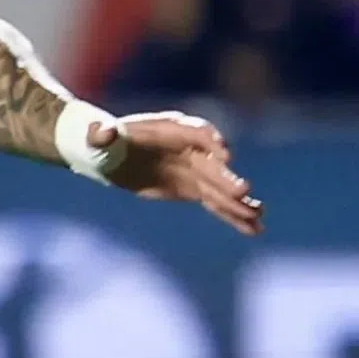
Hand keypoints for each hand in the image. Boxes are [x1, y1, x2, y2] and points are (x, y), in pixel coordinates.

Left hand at [98, 109, 265, 235]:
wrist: (110, 155)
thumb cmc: (105, 140)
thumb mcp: (99, 137)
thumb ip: (102, 134)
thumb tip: (100, 132)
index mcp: (172, 128)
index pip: (198, 132)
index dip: (211, 142)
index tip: (224, 154)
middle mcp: (191, 148)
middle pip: (214, 163)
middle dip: (228, 178)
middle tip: (244, 192)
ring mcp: (195, 169)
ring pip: (220, 187)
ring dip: (238, 202)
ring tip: (258, 217)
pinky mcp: (194, 189)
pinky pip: (217, 203)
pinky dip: (233, 216)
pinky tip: (253, 228)